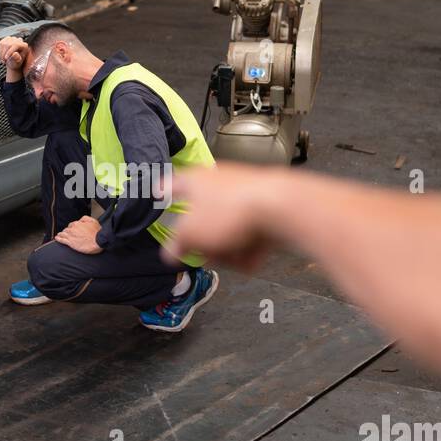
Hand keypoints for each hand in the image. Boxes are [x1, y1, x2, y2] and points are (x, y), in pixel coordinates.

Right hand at [0, 36, 29, 80]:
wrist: (13, 62)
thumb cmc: (16, 63)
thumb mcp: (17, 63)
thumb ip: (16, 59)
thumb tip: (15, 53)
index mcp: (24, 45)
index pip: (15, 45)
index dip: (9, 52)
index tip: (5, 58)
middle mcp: (19, 40)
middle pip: (8, 44)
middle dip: (4, 53)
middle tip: (4, 61)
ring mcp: (12, 39)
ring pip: (3, 44)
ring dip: (1, 53)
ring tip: (3, 59)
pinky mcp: (6, 39)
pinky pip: (0, 44)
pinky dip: (0, 51)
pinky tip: (2, 55)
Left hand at [55, 215, 102, 253]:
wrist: (97, 242)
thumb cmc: (97, 233)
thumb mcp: (93, 221)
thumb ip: (85, 218)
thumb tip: (80, 219)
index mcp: (78, 224)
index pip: (72, 224)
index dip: (72, 227)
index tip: (72, 229)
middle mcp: (73, 229)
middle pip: (67, 229)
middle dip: (67, 231)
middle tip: (67, 233)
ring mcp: (71, 236)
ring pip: (63, 234)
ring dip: (61, 234)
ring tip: (59, 235)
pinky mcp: (70, 243)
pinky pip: (62, 240)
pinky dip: (58, 239)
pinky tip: (57, 238)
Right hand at [160, 163, 284, 272]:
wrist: (282, 207)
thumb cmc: (229, 213)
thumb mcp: (191, 234)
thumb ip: (176, 244)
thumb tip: (169, 253)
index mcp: (196, 180)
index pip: (172, 183)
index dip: (163, 191)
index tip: (159, 194)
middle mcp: (220, 182)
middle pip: (204, 216)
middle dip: (205, 242)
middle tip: (205, 255)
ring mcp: (245, 193)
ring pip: (228, 227)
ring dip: (228, 248)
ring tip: (234, 260)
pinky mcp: (267, 207)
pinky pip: (250, 230)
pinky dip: (250, 246)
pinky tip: (252, 259)